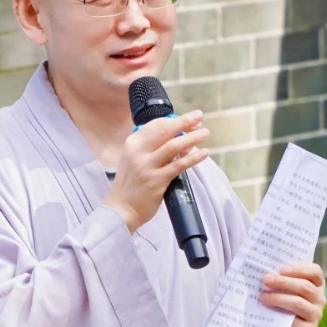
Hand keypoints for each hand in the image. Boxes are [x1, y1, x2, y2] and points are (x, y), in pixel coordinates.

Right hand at [104, 112, 209, 233]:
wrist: (121, 209)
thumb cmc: (131, 185)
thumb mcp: (135, 160)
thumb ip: (154, 149)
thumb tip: (182, 139)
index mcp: (132, 144)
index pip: (156, 125)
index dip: (175, 120)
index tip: (190, 120)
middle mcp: (138, 152)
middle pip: (165, 130)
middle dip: (184, 121)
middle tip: (199, 116)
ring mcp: (146, 166)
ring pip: (173, 146)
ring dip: (192, 138)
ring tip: (205, 134)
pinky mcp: (156, 181)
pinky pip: (178, 165)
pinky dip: (192, 158)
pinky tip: (203, 154)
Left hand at [259, 261, 325, 326]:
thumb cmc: (281, 304)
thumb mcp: (284, 289)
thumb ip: (281, 279)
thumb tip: (266, 272)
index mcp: (316, 284)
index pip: (315, 272)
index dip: (298, 269)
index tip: (281, 269)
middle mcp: (319, 298)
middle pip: (305, 287)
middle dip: (283, 282)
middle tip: (266, 280)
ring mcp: (316, 314)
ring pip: (298, 302)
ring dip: (278, 298)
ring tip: (263, 296)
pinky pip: (295, 320)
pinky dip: (280, 313)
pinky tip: (268, 310)